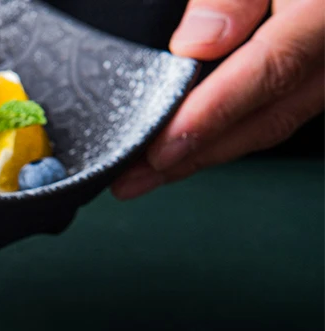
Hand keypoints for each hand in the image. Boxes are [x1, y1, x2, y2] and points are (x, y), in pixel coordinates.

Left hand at [112, 0, 323, 199]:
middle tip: (133, 179)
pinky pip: (276, 108)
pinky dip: (227, 132)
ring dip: (206, 153)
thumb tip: (198, 42)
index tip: (162, 147)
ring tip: (146, 176)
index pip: (273, 69)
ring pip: (272, 120)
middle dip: (196, 154)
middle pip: (269, 114)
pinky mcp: (320, 66)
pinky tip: (188, 146)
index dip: (214, 114)